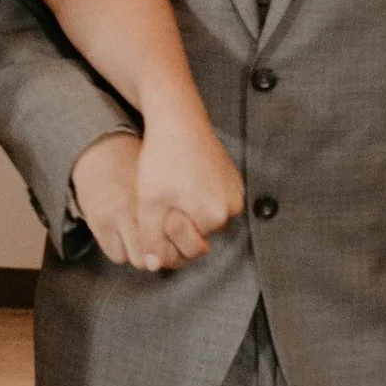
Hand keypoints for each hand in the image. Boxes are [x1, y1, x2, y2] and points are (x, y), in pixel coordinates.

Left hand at [132, 112, 243, 269]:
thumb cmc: (161, 159)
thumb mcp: (148, 202)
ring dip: (191, 209)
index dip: (171, 234)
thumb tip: (153, 265)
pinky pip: (216, 200)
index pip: (191, 246)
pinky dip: (201, 195)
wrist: (178, 119)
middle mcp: (232, 207)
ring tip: (174, 185)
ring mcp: (236, 192)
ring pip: (208, 217)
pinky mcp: (235, 178)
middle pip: (202, 232)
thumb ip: (151, 238)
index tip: (159, 212)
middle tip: (165, 198)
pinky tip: (185, 178)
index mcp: (212, 216)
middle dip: (183, 222)